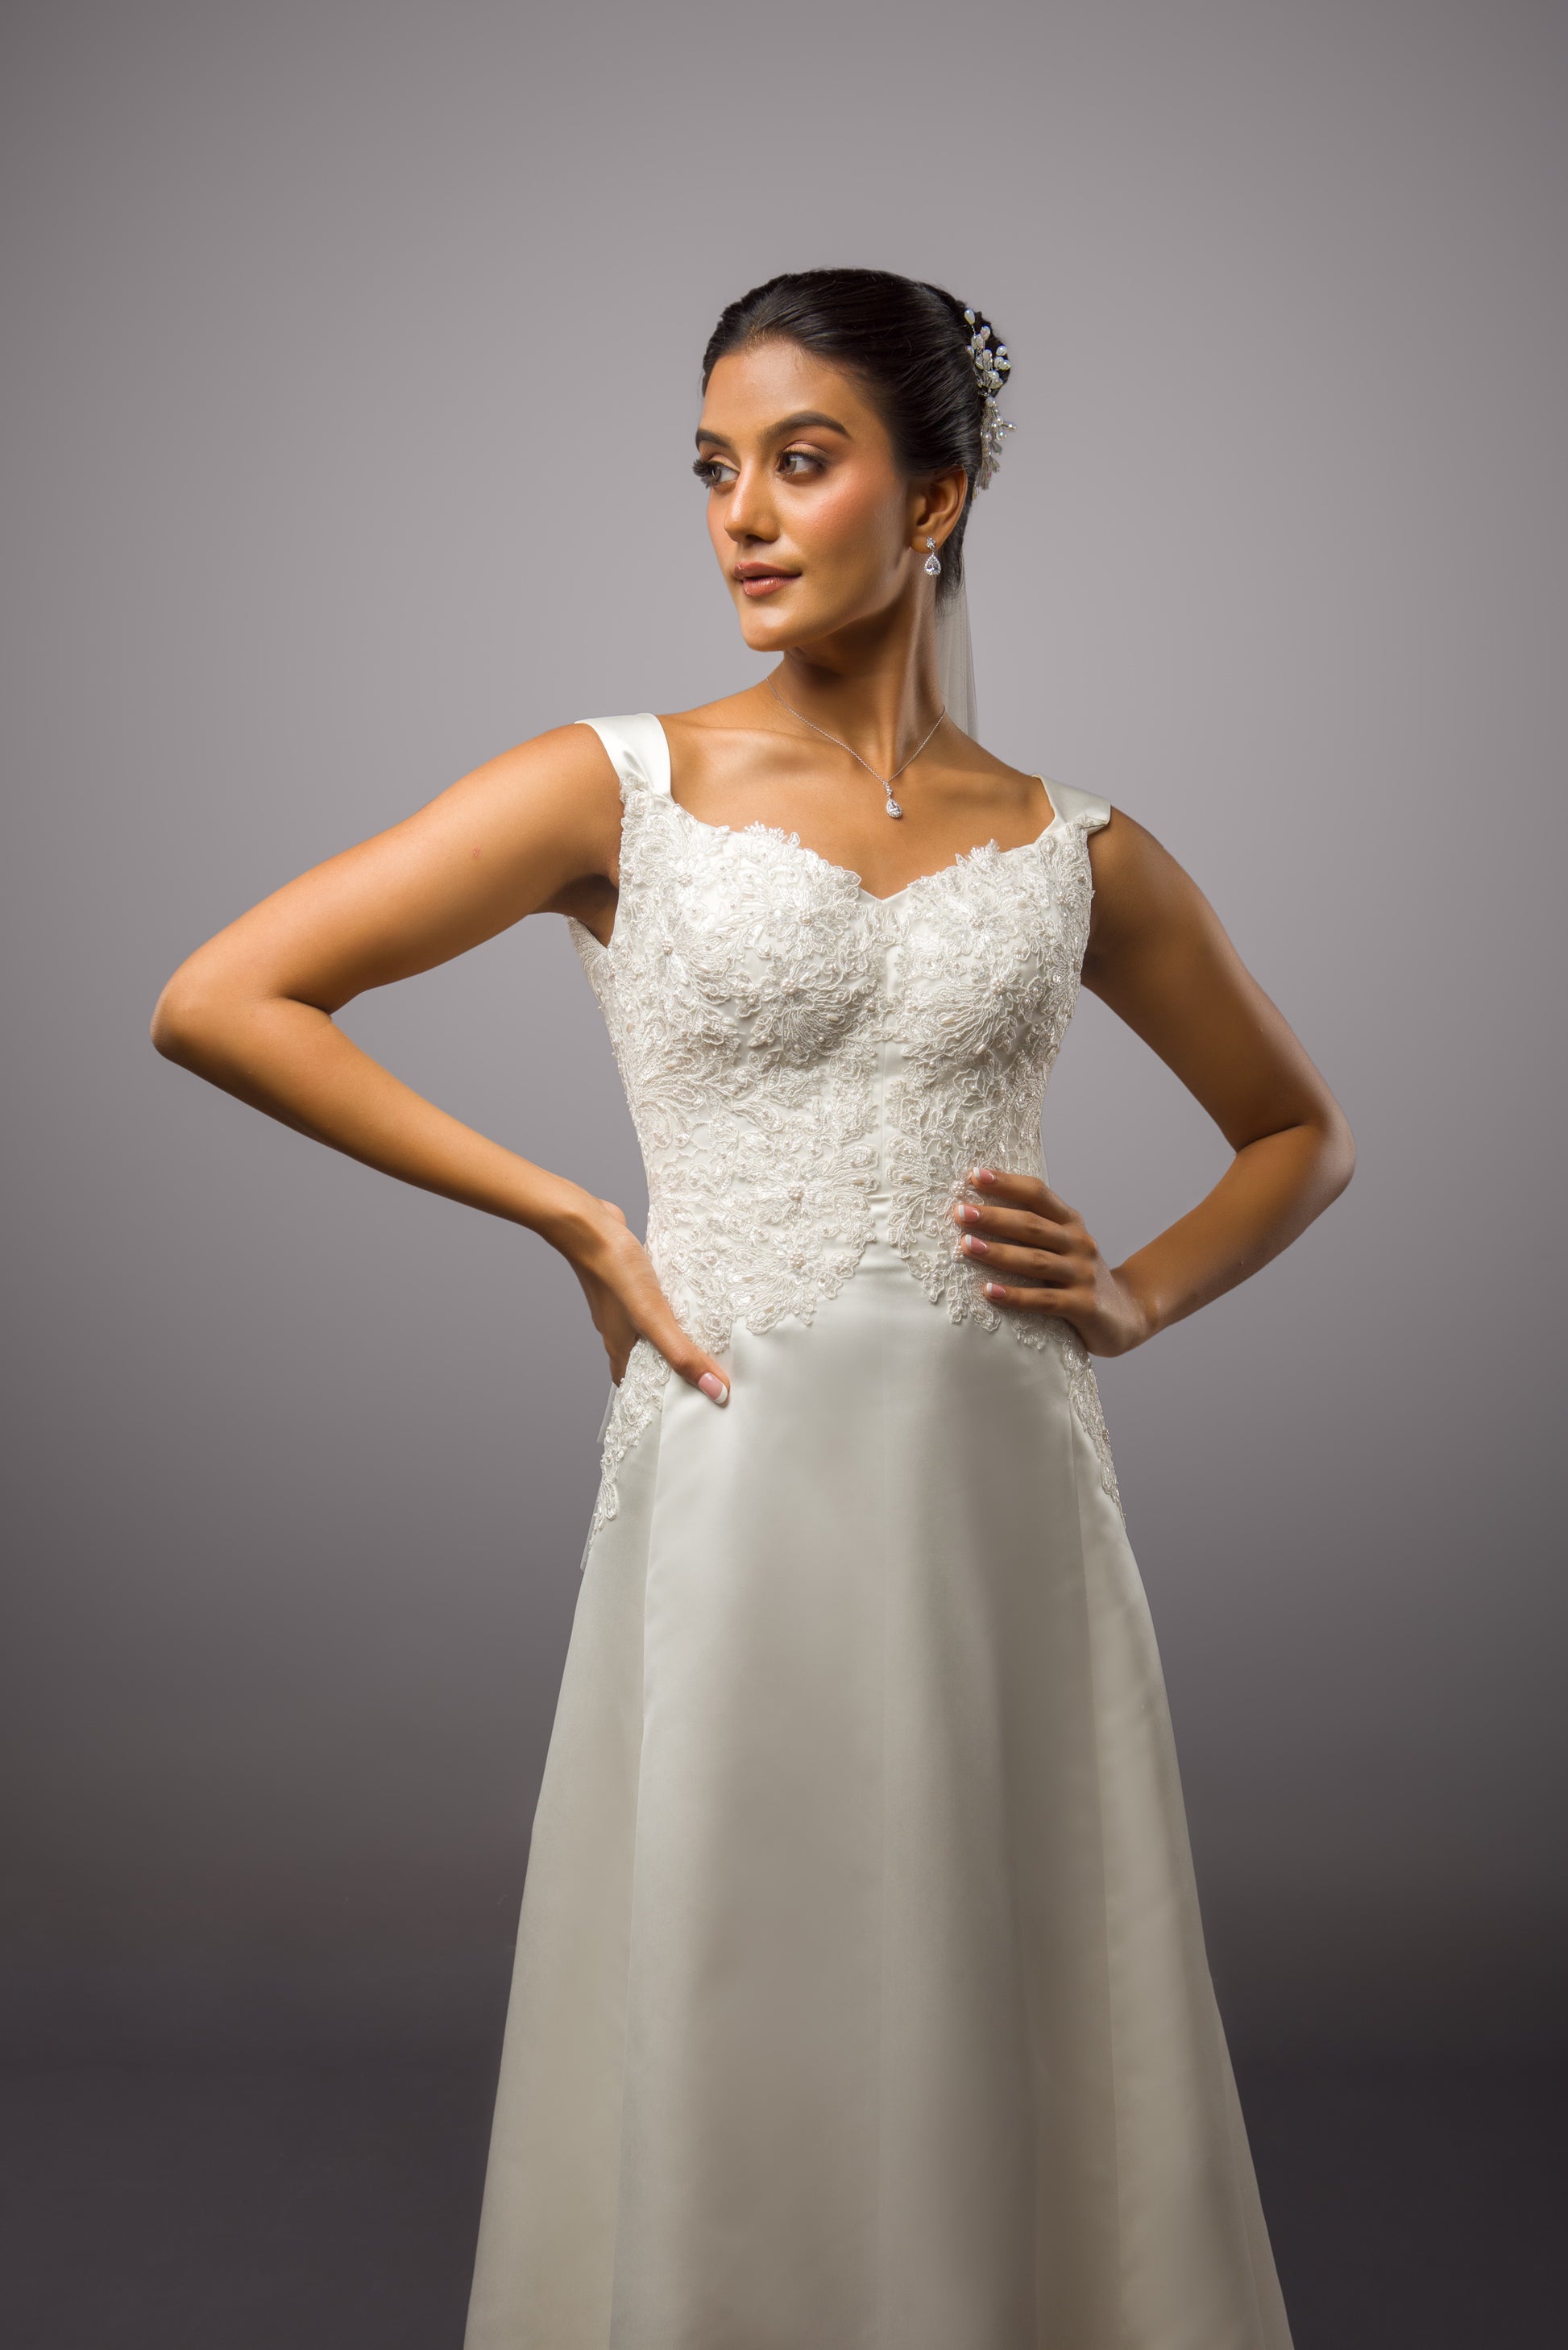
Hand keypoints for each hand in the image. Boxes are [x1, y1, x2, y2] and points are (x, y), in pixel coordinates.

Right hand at [565, 1197, 730, 1401]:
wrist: (588, 1226)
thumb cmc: (616, 1271)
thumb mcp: (654, 1318)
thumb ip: (682, 1354)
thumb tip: (715, 1391)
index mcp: (619, 1346)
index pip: (635, 1384)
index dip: (656, 1397)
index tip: (683, 1404)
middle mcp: (617, 1329)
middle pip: (643, 1358)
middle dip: (667, 1368)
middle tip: (699, 1375)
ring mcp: (621, 1304)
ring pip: (646, 1329)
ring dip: (668, 1337)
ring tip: (698, 1339)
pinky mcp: (628, 1281)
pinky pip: (649, 1302)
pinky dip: (665, 1307)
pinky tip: (683, 1299)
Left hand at [950, 1168, 1150, 1357]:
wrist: (1126, 1314)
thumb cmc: (1078, 1277)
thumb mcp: (1063, 1247)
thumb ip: (1032, 1231)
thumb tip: (977, 1212)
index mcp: (1071, 1223)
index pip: (1038, 1194)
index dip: (1007, 1183)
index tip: (974, 1175)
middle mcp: (1079, 1243)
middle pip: (1032, 1225)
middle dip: (994, 1217)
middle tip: (960, 1212)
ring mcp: (1083, 1274)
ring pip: (1036, 1261)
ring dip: (999, 1252)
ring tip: (966, 1246)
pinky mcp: (1084, 1306)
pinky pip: (1044, 1300)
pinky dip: (1015, 1295)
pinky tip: (988, 1291)